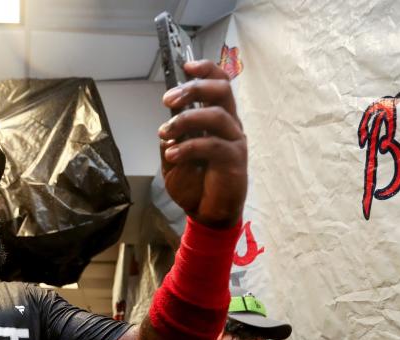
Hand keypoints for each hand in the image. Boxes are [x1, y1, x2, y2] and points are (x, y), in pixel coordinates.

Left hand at [158, 59, 247, 228]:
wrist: (207, 214)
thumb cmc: (194, 184)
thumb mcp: (173, 158)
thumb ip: (170, 139)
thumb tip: (166, 124)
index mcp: (217, 119)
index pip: (219, 84)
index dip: (205, 71)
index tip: (185, 66)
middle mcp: (229, 125)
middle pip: (221, 91)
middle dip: (193, 88)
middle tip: (168, 100)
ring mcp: (234, 141)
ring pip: (216, 115)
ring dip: (186, 119)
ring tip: (164, 133)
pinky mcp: (234, 160)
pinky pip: (213, 144)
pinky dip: (188, 146)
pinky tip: (172, 154)